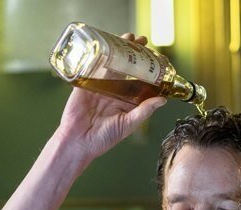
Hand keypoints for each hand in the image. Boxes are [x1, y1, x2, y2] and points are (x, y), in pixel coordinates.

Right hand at [55, 33, 166, 159]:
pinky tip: (106, 44)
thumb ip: (144, 111)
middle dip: (135, 54)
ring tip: (129, 37)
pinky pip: (93, 67)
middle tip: (143, 41)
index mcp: (128, 102)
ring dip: (119, 50)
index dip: (149, 70)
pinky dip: (99, 55)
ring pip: (112, 64)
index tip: (158, 59)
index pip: (141, 82)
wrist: (78, 141)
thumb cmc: (104, 138)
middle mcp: (116, 92)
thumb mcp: (128, 124)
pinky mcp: (86, 84)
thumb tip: (163, 99)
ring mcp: (100, 86)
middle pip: (127, 68)